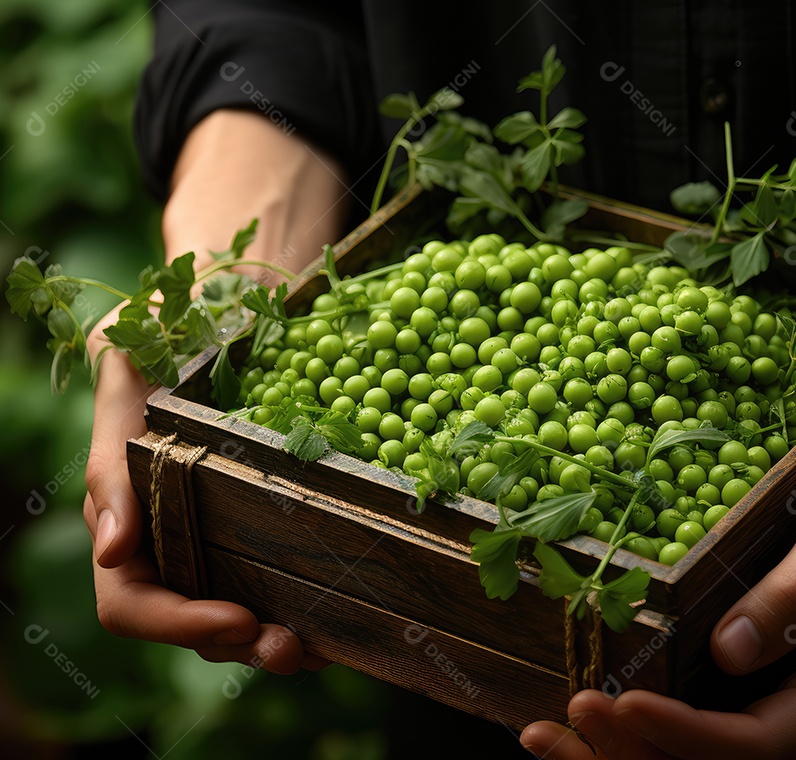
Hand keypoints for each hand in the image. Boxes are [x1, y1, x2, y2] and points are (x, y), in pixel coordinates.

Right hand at [84, 316, 315, 671]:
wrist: (226, 303)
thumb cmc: (163, 329)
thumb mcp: (126, 371)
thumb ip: (109, 459)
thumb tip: (111, 548)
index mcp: (121, 517)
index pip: (131, 601)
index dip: (178, 624)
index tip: (237, 619)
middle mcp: (165, 540)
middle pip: (190, 623)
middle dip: (237, 646)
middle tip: (292, 649)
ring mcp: (212, 537)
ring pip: (233, 619)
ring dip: (271, 644)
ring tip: (319, 649)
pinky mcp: (259, 523)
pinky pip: (274, 583)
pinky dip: (303, 611)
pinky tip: (338, 621)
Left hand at [522, 351, 795, 758]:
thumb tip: (728, 650)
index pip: (753, 742)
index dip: (679, 732)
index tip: (614, 703)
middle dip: (635, 756)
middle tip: (551, 729)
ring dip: (639, 756)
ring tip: (555, 735)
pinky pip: (732, 746)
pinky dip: (666, 740)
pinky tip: (612, 722)